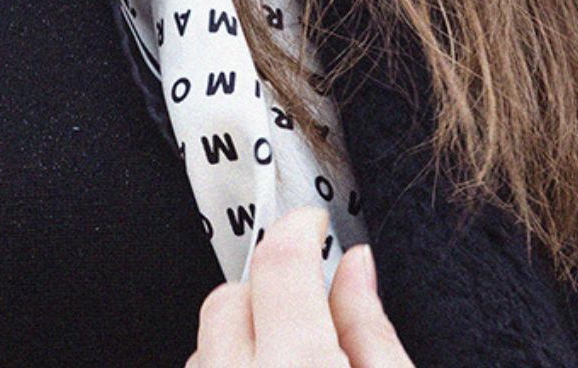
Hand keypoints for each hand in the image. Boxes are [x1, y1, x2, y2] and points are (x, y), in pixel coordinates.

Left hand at [189, 208, 413, 367]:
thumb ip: (372, 330)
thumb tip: (357, 266)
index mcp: (301, 367)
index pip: (280, 260)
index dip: (300, 228)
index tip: (313, 224)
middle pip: (230, 298)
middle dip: (268, 291)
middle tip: (313, 313)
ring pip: (206, 344)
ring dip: (244, 339)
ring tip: (295, 365)